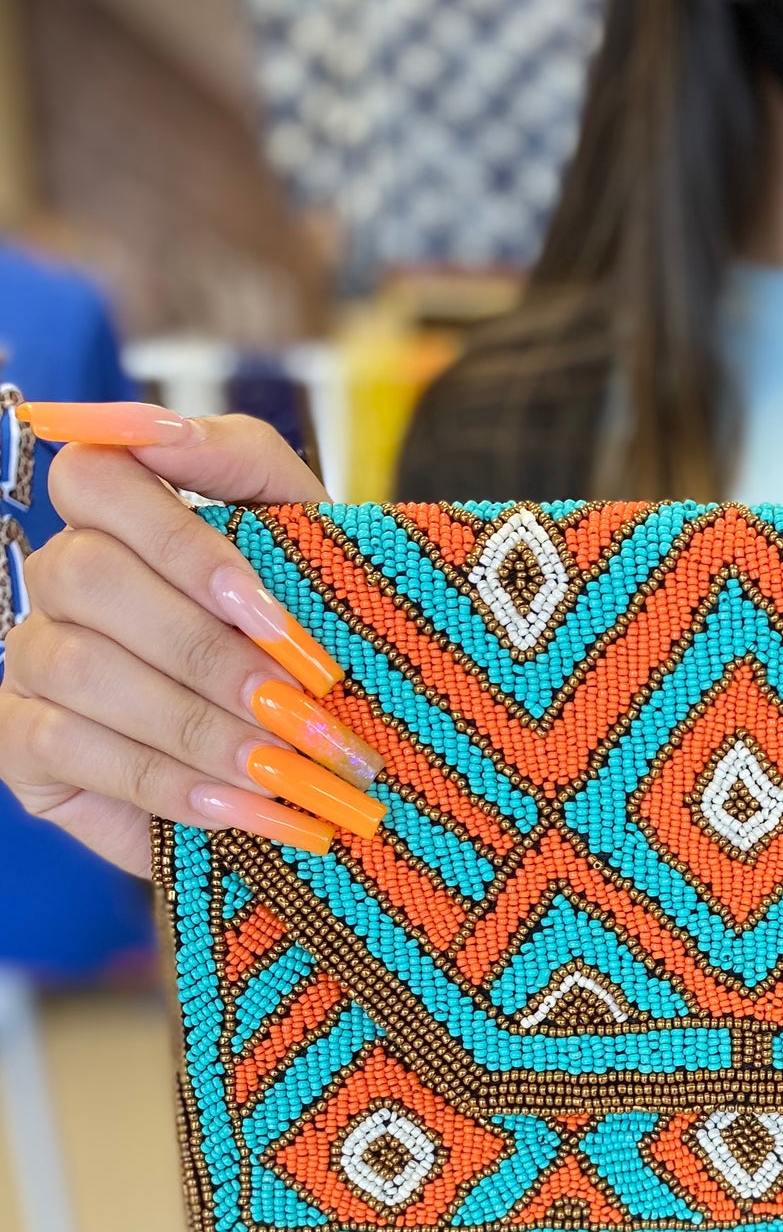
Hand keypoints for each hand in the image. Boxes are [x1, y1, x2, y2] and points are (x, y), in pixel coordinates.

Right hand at [0, 402, 386, 877]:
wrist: (305, 768)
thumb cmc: (306, 642)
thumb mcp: (305, 542)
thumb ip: (243, 462)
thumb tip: (166, 426)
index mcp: (117, 514)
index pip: (94, 477)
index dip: (177, 541)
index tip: (265, 608)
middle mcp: (59, 580)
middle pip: (88, 577)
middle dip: (206, 651)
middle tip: (298, 710)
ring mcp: (31, 662)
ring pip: (81, 670)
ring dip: (197, 724)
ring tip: (285, 770)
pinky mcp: (21, 746)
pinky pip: (71, 750)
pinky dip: (168, 782)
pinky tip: (239, 806)